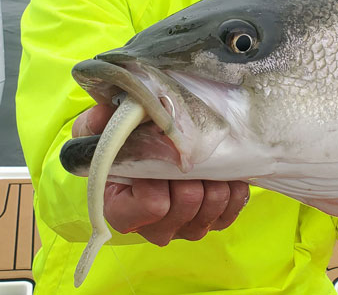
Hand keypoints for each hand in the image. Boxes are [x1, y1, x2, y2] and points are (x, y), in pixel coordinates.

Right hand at [72, 104, 249, 245]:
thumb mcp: (101, 132)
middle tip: (184, 154)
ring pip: (214, 203)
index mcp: (123, 212)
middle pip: (189, 202)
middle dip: (191, 174)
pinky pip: (234, 207)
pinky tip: (222, 173)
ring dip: (213, 178)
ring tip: (203, 162)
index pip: (153, 206)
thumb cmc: (124, 147)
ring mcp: (187, 227)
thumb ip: (98, 124)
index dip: (159, 179)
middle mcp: (156, 228)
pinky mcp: (215, 221)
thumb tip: (103, 113)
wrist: (152, 156)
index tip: (157, 155)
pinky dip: (233, 187)